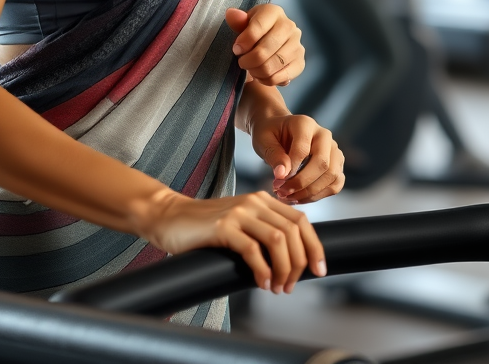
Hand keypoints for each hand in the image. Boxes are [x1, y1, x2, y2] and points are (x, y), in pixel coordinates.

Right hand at [140, 188, 326, 292]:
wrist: (169, 217)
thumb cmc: (205, 227)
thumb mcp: (241, 223)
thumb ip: (264, 231)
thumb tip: (294, 260)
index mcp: (262, 200)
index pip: (301, 221)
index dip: (314, 247)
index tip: (318, 270)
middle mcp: (253, 202)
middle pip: (294, 231)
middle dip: (299, 263)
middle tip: (291, 285)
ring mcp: (238, 212)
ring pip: (278, 239)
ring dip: (283, 269)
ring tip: (277, 287)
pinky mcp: (222, 226)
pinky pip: (252, 250)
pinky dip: (262, 271)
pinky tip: (261, 283)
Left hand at [225, 4, 303, 85]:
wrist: (271, 41)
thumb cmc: (254, 31)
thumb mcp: (244, 23)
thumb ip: (237, 20)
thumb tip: (231, 14)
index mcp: (274, 12)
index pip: (258, 26)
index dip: (245, 41)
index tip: (236, 49)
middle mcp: (289, 27)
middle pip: (265, 49)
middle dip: (248, 60)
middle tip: (242, 62)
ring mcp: (297, 45)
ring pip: (272, 65)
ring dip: (256, 71)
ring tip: (250, 69)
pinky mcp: (300, 63)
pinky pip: (281, 77)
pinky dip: (267, 80)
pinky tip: (260, 75)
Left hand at [253, 114, 344, 204]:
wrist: (277, 131)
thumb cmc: (270, 133)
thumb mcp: (263, 140)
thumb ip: (274, 155)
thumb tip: (282, 175)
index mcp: (305, 123)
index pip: (303, 149)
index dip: (291, 168)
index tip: (277, 181)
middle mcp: (324, 135)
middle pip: (322, 163)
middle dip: (301, 183)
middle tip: (282, 192)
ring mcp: (333, 150)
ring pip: (332, 176)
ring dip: (310, 192)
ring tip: (288, 197)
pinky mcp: (336, 165)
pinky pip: (335, 184)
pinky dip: (318, 195)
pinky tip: (299, 197)